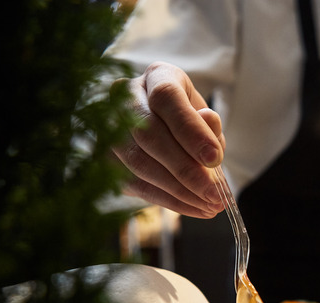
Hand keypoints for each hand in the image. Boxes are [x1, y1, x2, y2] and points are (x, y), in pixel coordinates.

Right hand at [110, 62, 225, 217]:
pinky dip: (167, 200)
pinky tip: (192, 208)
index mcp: (158, 76)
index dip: (190, 130)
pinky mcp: (104, 157)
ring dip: (177, 190)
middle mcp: (126, 96)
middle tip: (214, 195)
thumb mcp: (206, 119)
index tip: (215, 159)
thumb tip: (209, 133)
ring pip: (138, 162)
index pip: (166, 98)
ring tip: (208, 206)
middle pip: (149, 134)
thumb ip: (208, 127)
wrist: (162, 127)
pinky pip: (134, 183)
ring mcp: (108, 126)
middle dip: (185, 170)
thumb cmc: (189, 122)